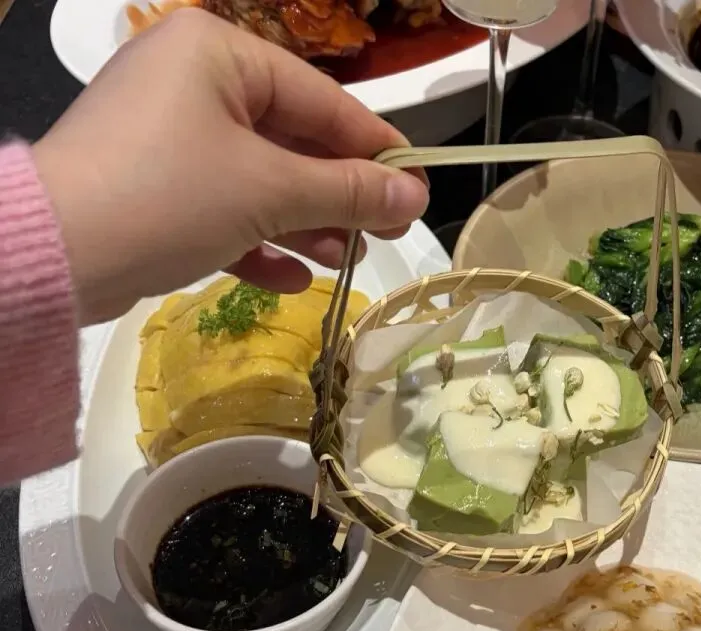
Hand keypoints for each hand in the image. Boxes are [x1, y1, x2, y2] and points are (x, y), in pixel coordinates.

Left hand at [33, 8, 429, 323]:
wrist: (55, 256)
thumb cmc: (170, 196)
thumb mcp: (271, 192)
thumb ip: (349, 192)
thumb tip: (416, 197)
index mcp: (219, 54)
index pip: (322, 101)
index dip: (376, 150)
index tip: (418, 191)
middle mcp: (192, 83)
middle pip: (292, 141)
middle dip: (338, 197)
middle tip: (386, 236)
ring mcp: (168, 136)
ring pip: (260, 179)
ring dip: (305, 224)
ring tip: (344, 261)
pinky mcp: (152, 186)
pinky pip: (222, 207)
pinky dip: (257, 241)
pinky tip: (288, 280)